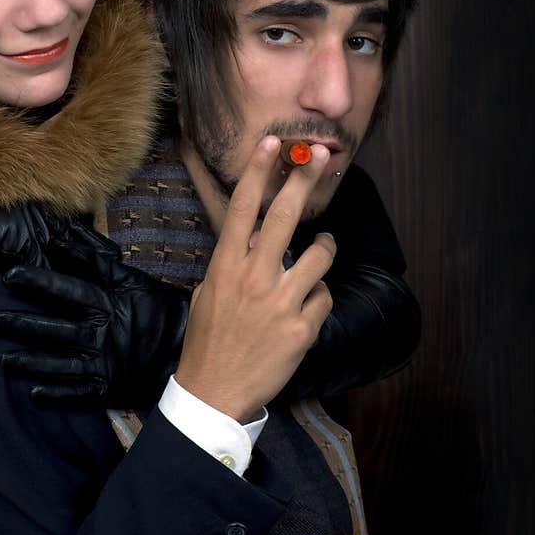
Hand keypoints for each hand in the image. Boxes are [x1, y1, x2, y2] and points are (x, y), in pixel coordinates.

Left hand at [0, 218, 190, 404]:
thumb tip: (64, 240)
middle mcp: (99, 335)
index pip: (67, 290)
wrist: (183, 347)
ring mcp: (102, 364)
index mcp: (105, 305)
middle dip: (22, 326)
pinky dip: (56, 396)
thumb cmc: (156, 308)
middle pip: (54, 330)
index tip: (10, 276)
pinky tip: (33, 395)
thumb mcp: (131, 280)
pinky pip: (78, 394)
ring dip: (30, 363)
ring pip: (59, 364)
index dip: (38, 282)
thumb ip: (96, 262)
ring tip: (4, 361)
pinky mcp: (108, 388)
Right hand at [175, 136, 335, 421]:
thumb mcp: (210, 292)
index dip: (258, 171)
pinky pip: (324, 296)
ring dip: (325, 247)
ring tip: (322, 246)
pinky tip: (306, 307)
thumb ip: (234, 261)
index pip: (242, 208)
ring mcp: (280, 303)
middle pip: (284, 217)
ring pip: (319, 255)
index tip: (273, 142)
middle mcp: (254, 278)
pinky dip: (318, 297)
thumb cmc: (209, 339)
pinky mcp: (302, 328)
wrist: (214, 391)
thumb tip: (257, 232)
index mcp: (226, 266)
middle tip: (323, 155)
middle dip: (304, 180)